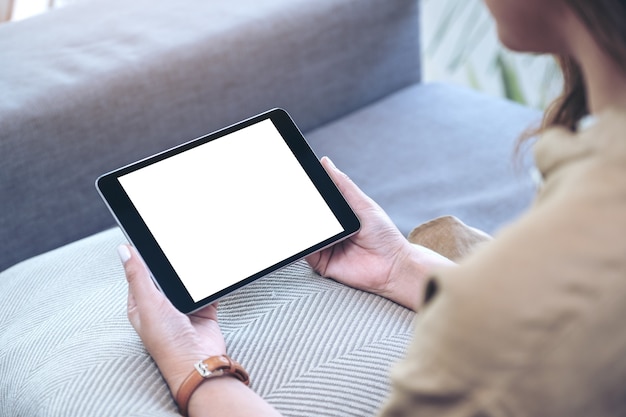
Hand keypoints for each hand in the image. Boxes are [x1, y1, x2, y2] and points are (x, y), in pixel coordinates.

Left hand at [118, 245, 225, 398]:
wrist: (199, 362)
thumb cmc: (168, 341)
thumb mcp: (148, 303)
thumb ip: (137, 276)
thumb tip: (124, 250)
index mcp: (141, 303)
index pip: (140, 272)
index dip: (144, 255)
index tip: (152, 236)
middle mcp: (161, 306)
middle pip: (166, 274)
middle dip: (173, 264)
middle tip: (177, 247)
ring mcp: (183, 308)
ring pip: (187, 281)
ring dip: (192, 275)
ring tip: (194, 265)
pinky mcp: (203, 310)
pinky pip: (206, 290)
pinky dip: (209, 285)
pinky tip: (209, 278)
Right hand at [306, 158, 453, 309]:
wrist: (393, 266)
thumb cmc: (384, 236)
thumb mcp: (363, 204)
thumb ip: (343, 185)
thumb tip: (326, 162)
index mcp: (339, 216)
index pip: (317, 202)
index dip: (306, 192)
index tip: (296, 179)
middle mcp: (330, 231)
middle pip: (309, 218)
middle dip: (299, 208)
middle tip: (290, 196)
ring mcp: (324, 247)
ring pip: (305, 234)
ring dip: (299, 226)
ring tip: (294, 213)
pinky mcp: (321, 263)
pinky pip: (306, 252)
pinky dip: (301, 244)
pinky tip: (303, 234)